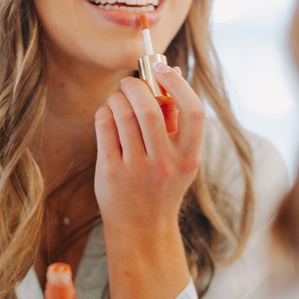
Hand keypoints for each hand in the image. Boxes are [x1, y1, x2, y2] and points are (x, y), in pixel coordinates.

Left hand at [94, 64, 204, 234]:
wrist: (141, 228)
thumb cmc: (162, 185)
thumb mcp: (180, 160)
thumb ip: (176, 122)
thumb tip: (170, 72)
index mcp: (188, 157)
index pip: (193, 111)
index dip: (178, 84)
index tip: (163, 69)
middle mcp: (164, 163)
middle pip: (149, 108)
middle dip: (136, 85)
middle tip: (130, 83)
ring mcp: (136, 169)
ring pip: (123, 114)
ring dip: (117, 98)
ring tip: (117, 100)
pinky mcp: (111, 171)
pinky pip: (104, 126)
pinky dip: (105, 113)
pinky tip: (108, 115)